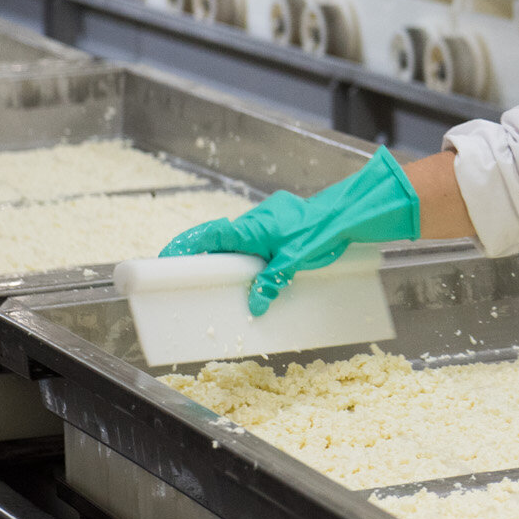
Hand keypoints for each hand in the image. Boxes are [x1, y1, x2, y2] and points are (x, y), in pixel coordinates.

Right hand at [159, 148, 419, 315]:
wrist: (352, 212)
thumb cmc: (325, 231)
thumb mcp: (297, 259)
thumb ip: (273, 280)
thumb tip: (254, 305)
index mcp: (255, 227)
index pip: (211, 233)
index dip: (186, 245)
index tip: (165, 257)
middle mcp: (257, 221)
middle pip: (220, 239)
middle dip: (203, 256)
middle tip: (187, 277)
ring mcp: (268, 222)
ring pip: (238, 241)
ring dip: (228, 258)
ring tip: (218, 282)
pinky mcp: (280, 227)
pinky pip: (254, 241)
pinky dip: (246, 256)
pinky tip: (251, 273)